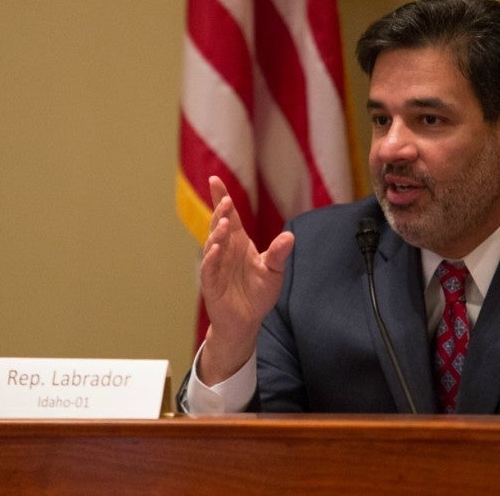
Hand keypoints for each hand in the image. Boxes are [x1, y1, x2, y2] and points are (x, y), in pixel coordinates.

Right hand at [197, 176, 294, 383]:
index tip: (215, 179)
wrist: (246, 321)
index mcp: (239, 243)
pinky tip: (216, 248)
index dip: (221, 198)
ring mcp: (216, 266)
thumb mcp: (273, 271)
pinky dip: (212, 258)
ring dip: (217, 233)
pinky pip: (209, 268)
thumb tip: (290, 237)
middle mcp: (225, 250)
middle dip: (221, 212)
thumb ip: (279, 254)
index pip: (229, 216)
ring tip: (224, 222)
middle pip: (219, 226)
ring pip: (213, 245)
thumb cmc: (258, 293)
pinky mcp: (211, 284)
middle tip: (226, 200)